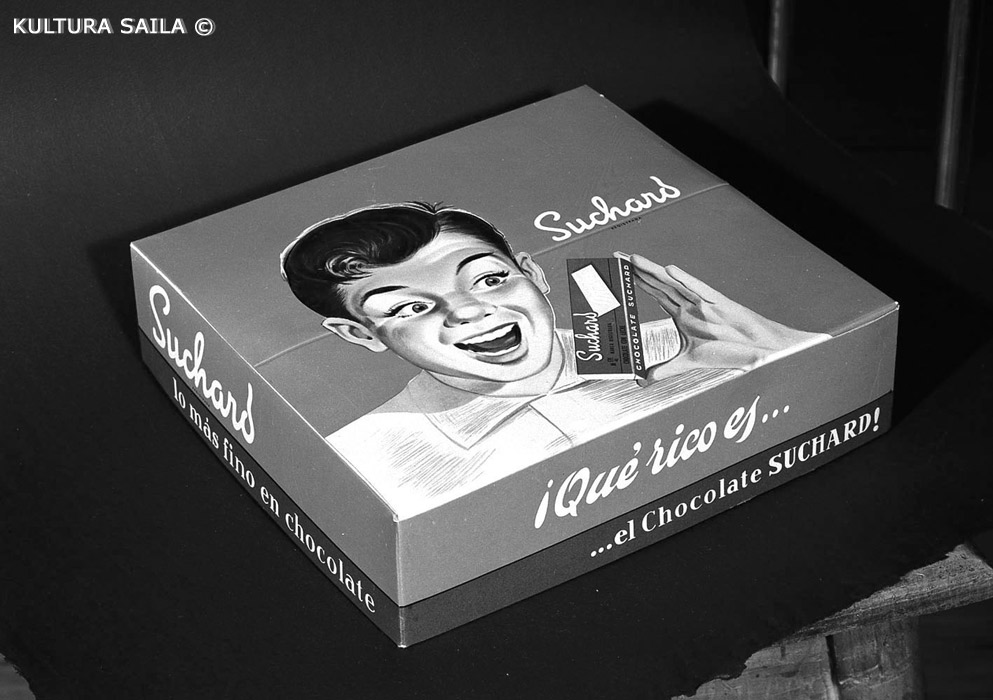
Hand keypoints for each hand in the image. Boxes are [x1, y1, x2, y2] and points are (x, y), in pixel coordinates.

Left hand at [618, 253, 827, 384]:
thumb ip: (665, 370)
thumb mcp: (689, 362)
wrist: (759, 349)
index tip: (621, 272)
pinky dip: (685, 280)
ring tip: (636, 260)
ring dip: (655, 271)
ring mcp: (704, 303)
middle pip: (660, 284)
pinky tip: (670, 270)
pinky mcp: (720, 304)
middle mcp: (691, 305)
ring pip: (675, 283)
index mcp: (683, 314)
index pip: (656, 294)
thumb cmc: (728, 350)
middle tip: (620, 258)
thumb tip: (642, 381)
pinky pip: (699, 290)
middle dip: (640, 271)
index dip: (638, 282)